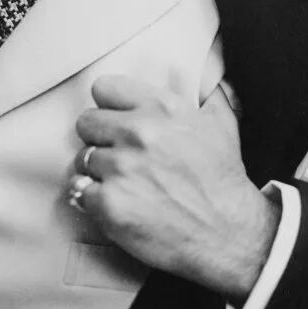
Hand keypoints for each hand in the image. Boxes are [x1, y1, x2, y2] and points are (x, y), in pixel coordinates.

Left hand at [70, 75, 279, 300]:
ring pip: (82, 158)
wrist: (228, 234)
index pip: (104, 88)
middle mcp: (138, 133)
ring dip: (97, 171)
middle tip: (116, 154)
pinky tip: (115, 203)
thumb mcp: (222, 123)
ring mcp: (121, 169)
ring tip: (121, 183)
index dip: (109, 106)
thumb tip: (207, 74)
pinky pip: (80, 192)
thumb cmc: (223, 181)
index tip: (114, 119)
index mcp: (161, 108)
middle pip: (86, 122)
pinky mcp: (109, 204)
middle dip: (99, 138)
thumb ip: (207, 93)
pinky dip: (93, 199)